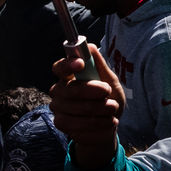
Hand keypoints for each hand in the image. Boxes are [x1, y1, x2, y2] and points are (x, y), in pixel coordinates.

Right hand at [50, 45, 123, 169]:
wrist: (110, 124)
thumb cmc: (109, 99)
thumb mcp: (110, 81)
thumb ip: (99, 66)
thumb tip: (89, 46)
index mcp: (69, 76)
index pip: (60, 67)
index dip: (68, 64)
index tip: (81, 64)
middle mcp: (59, 90)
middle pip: (69, 88)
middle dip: (92, 90)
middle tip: (107, 91)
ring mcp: (58, 107)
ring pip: (75, 107)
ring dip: (100, 108)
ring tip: (112, 108)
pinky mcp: (61, 123)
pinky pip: (77, 122)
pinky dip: (97, 122)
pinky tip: (108, 121)